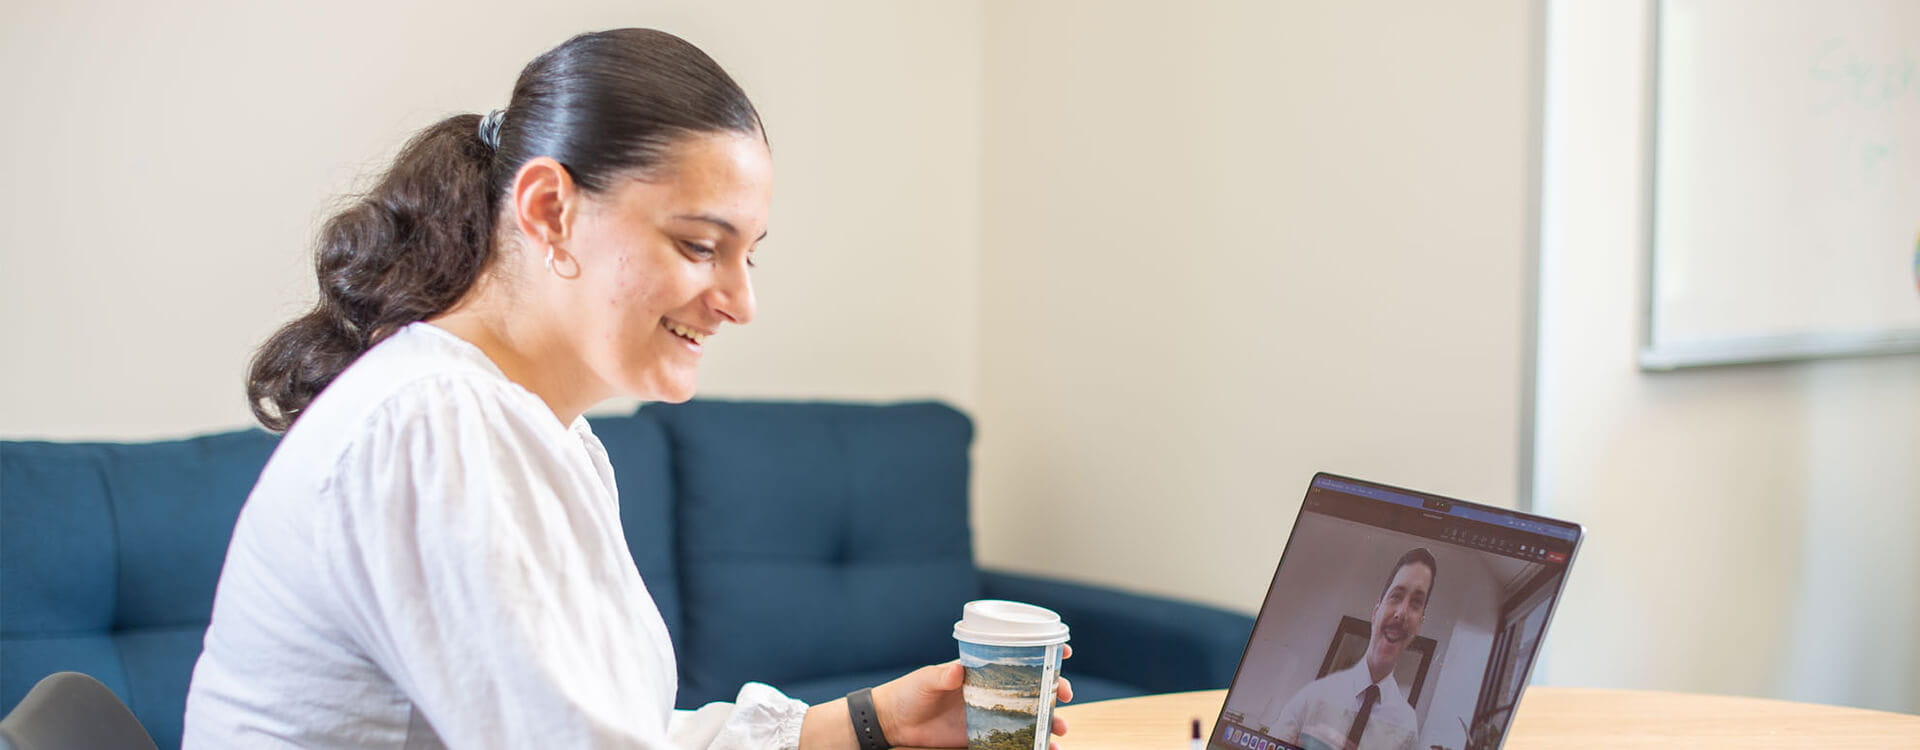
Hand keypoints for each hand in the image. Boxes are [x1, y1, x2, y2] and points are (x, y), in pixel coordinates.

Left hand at [875, 645, 1074, 749]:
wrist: (895, 722)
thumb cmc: (911, 692)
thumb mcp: (927, 680)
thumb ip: (942, 675)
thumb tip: (957, 670)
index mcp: (983, 672)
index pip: (1018, 659)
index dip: (1043, 654)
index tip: (1063, 652)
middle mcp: (992, 693)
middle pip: (1032, 689)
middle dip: (1055, 691)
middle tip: (1066, 695)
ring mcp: (990, 716)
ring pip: (1029, 718)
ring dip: (1049, 723)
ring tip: (1061, 730)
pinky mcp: (983, 739)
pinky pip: (1013, 743)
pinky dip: (1031, 747)